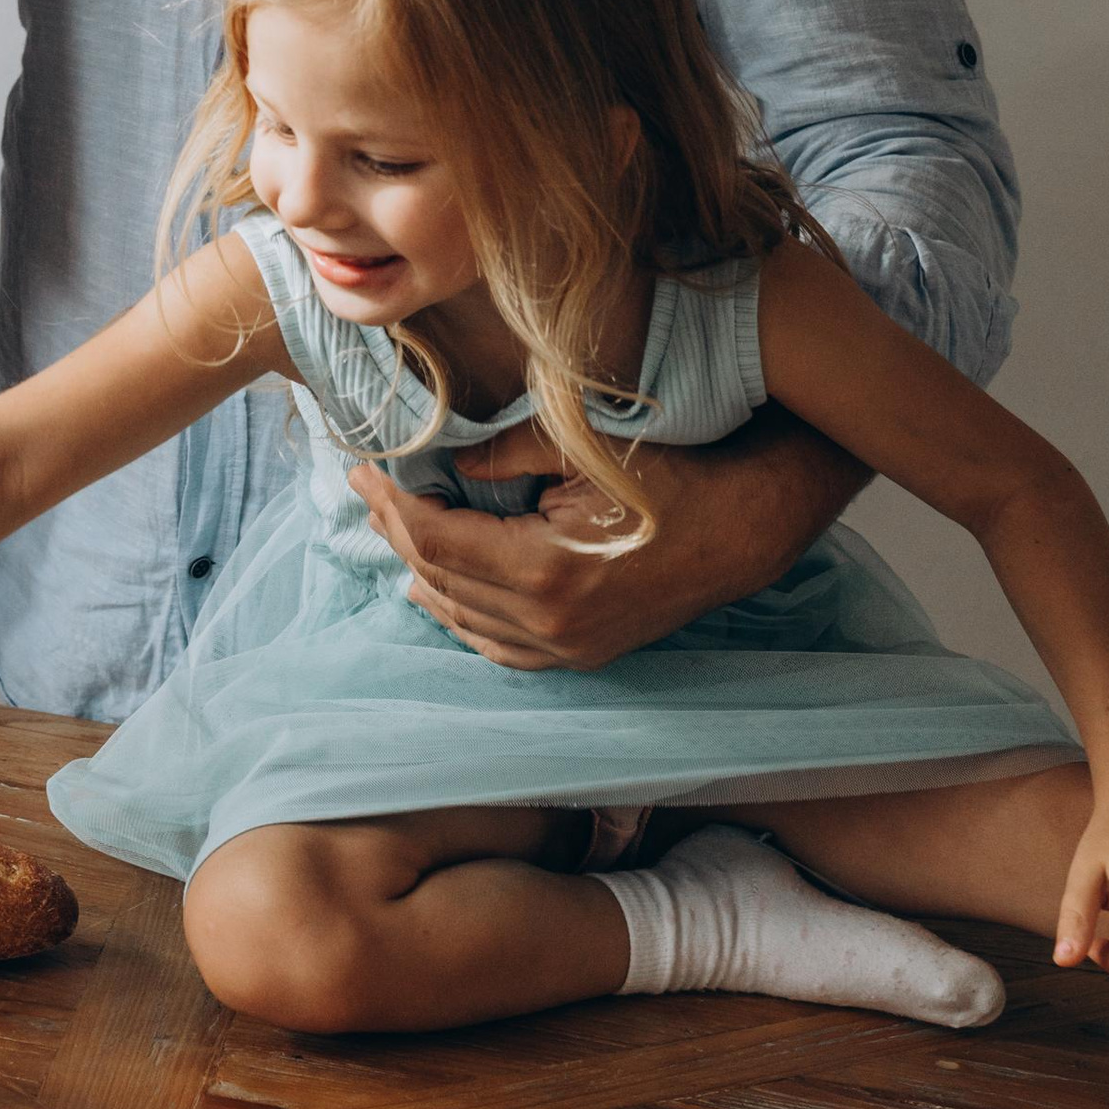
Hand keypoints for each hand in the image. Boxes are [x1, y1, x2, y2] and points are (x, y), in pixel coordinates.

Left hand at [350, 419, 848, 673]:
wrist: (745, 528)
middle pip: (440, 578)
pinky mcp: (581, 656)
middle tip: (369, 489)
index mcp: (544, 572)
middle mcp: (548, 625)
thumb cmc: (671, 476)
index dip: (391, 504)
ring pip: (462, 617)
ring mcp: (566, 649)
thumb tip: (444, 464)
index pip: (435, 540)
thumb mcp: (584, 452)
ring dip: (419, 573)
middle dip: (395, 530)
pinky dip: (458, 617)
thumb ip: (506, 457)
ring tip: (390, 528)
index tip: (363, 470)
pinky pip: (498, 648)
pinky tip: (433, 591)